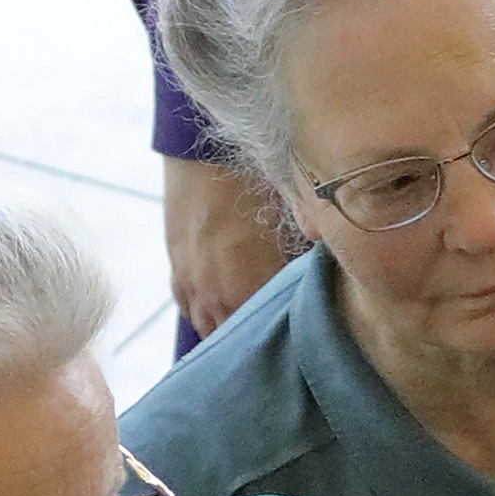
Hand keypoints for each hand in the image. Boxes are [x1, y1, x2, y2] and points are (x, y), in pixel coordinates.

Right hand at [164, 147, 294, 336]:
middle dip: (254, 340)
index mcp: (248, 291)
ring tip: (247, 327)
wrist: (204, 155)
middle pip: (236, 339)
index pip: (268, 333)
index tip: (301, 333)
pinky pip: (188, 309)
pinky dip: (203, 313)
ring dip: (226, 330)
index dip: (285, 333)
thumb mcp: (288, 225)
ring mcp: (192, 286)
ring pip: (208, 329)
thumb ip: (298, 263)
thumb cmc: (253, 185)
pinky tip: (217, 308)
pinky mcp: (176, 269)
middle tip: (276, 336)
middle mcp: (216, 297)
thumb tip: (318, 280)